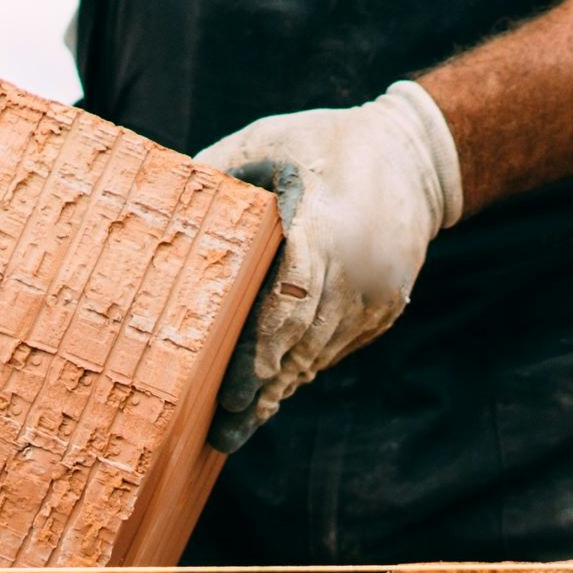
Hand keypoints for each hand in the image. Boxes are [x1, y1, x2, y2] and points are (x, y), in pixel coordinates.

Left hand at [192, 81, 464, 452]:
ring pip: (322, 351)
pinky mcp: (388, 306)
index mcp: (326, 226)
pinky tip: (277, 390)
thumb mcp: (266, 141)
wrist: (416, 157)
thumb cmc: (322, 143)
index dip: (260, 351)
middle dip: (263, 388)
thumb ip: (217, 172)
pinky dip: (307, 366)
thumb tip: (157, 202)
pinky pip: (339, 344)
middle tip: (223, 431)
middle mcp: (360, 268)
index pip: (290, 301)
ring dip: (283, 387)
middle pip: (303, 340)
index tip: (232, 391)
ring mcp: (379, 293)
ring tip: (241, 425)